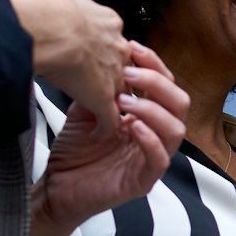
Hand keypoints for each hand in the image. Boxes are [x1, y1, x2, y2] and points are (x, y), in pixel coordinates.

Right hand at [11, 0, 130, 132]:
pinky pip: (109, 120)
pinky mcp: (104, 98)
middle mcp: (117, 48)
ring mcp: (113, 75)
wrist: (45, 28)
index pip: (110, 38)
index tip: (87, 54)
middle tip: (93, 83)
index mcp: (107, 22)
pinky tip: (95, 135)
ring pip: (120, 92)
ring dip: (110, 101)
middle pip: (119, 64)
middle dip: (108, 74)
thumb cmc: (45, 7)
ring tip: (99, 110)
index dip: (99, 47)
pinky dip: (102, 129)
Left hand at [28, 44, 188, 235]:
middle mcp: (155, 136)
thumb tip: (109, 57)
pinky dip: (150, 140)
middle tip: (128, 73)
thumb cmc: (74, 153)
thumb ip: (102, 89)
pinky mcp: (142, 182)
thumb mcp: (87, 111)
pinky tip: (131, 127)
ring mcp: (151, 159)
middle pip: (179, 104)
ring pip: (176, 130)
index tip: (132, 47)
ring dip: (153, 110)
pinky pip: (159, 160)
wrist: (55, 188)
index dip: (154, 65)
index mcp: (146, 118)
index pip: (165, 87)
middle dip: (157, 83)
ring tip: (124, 101)